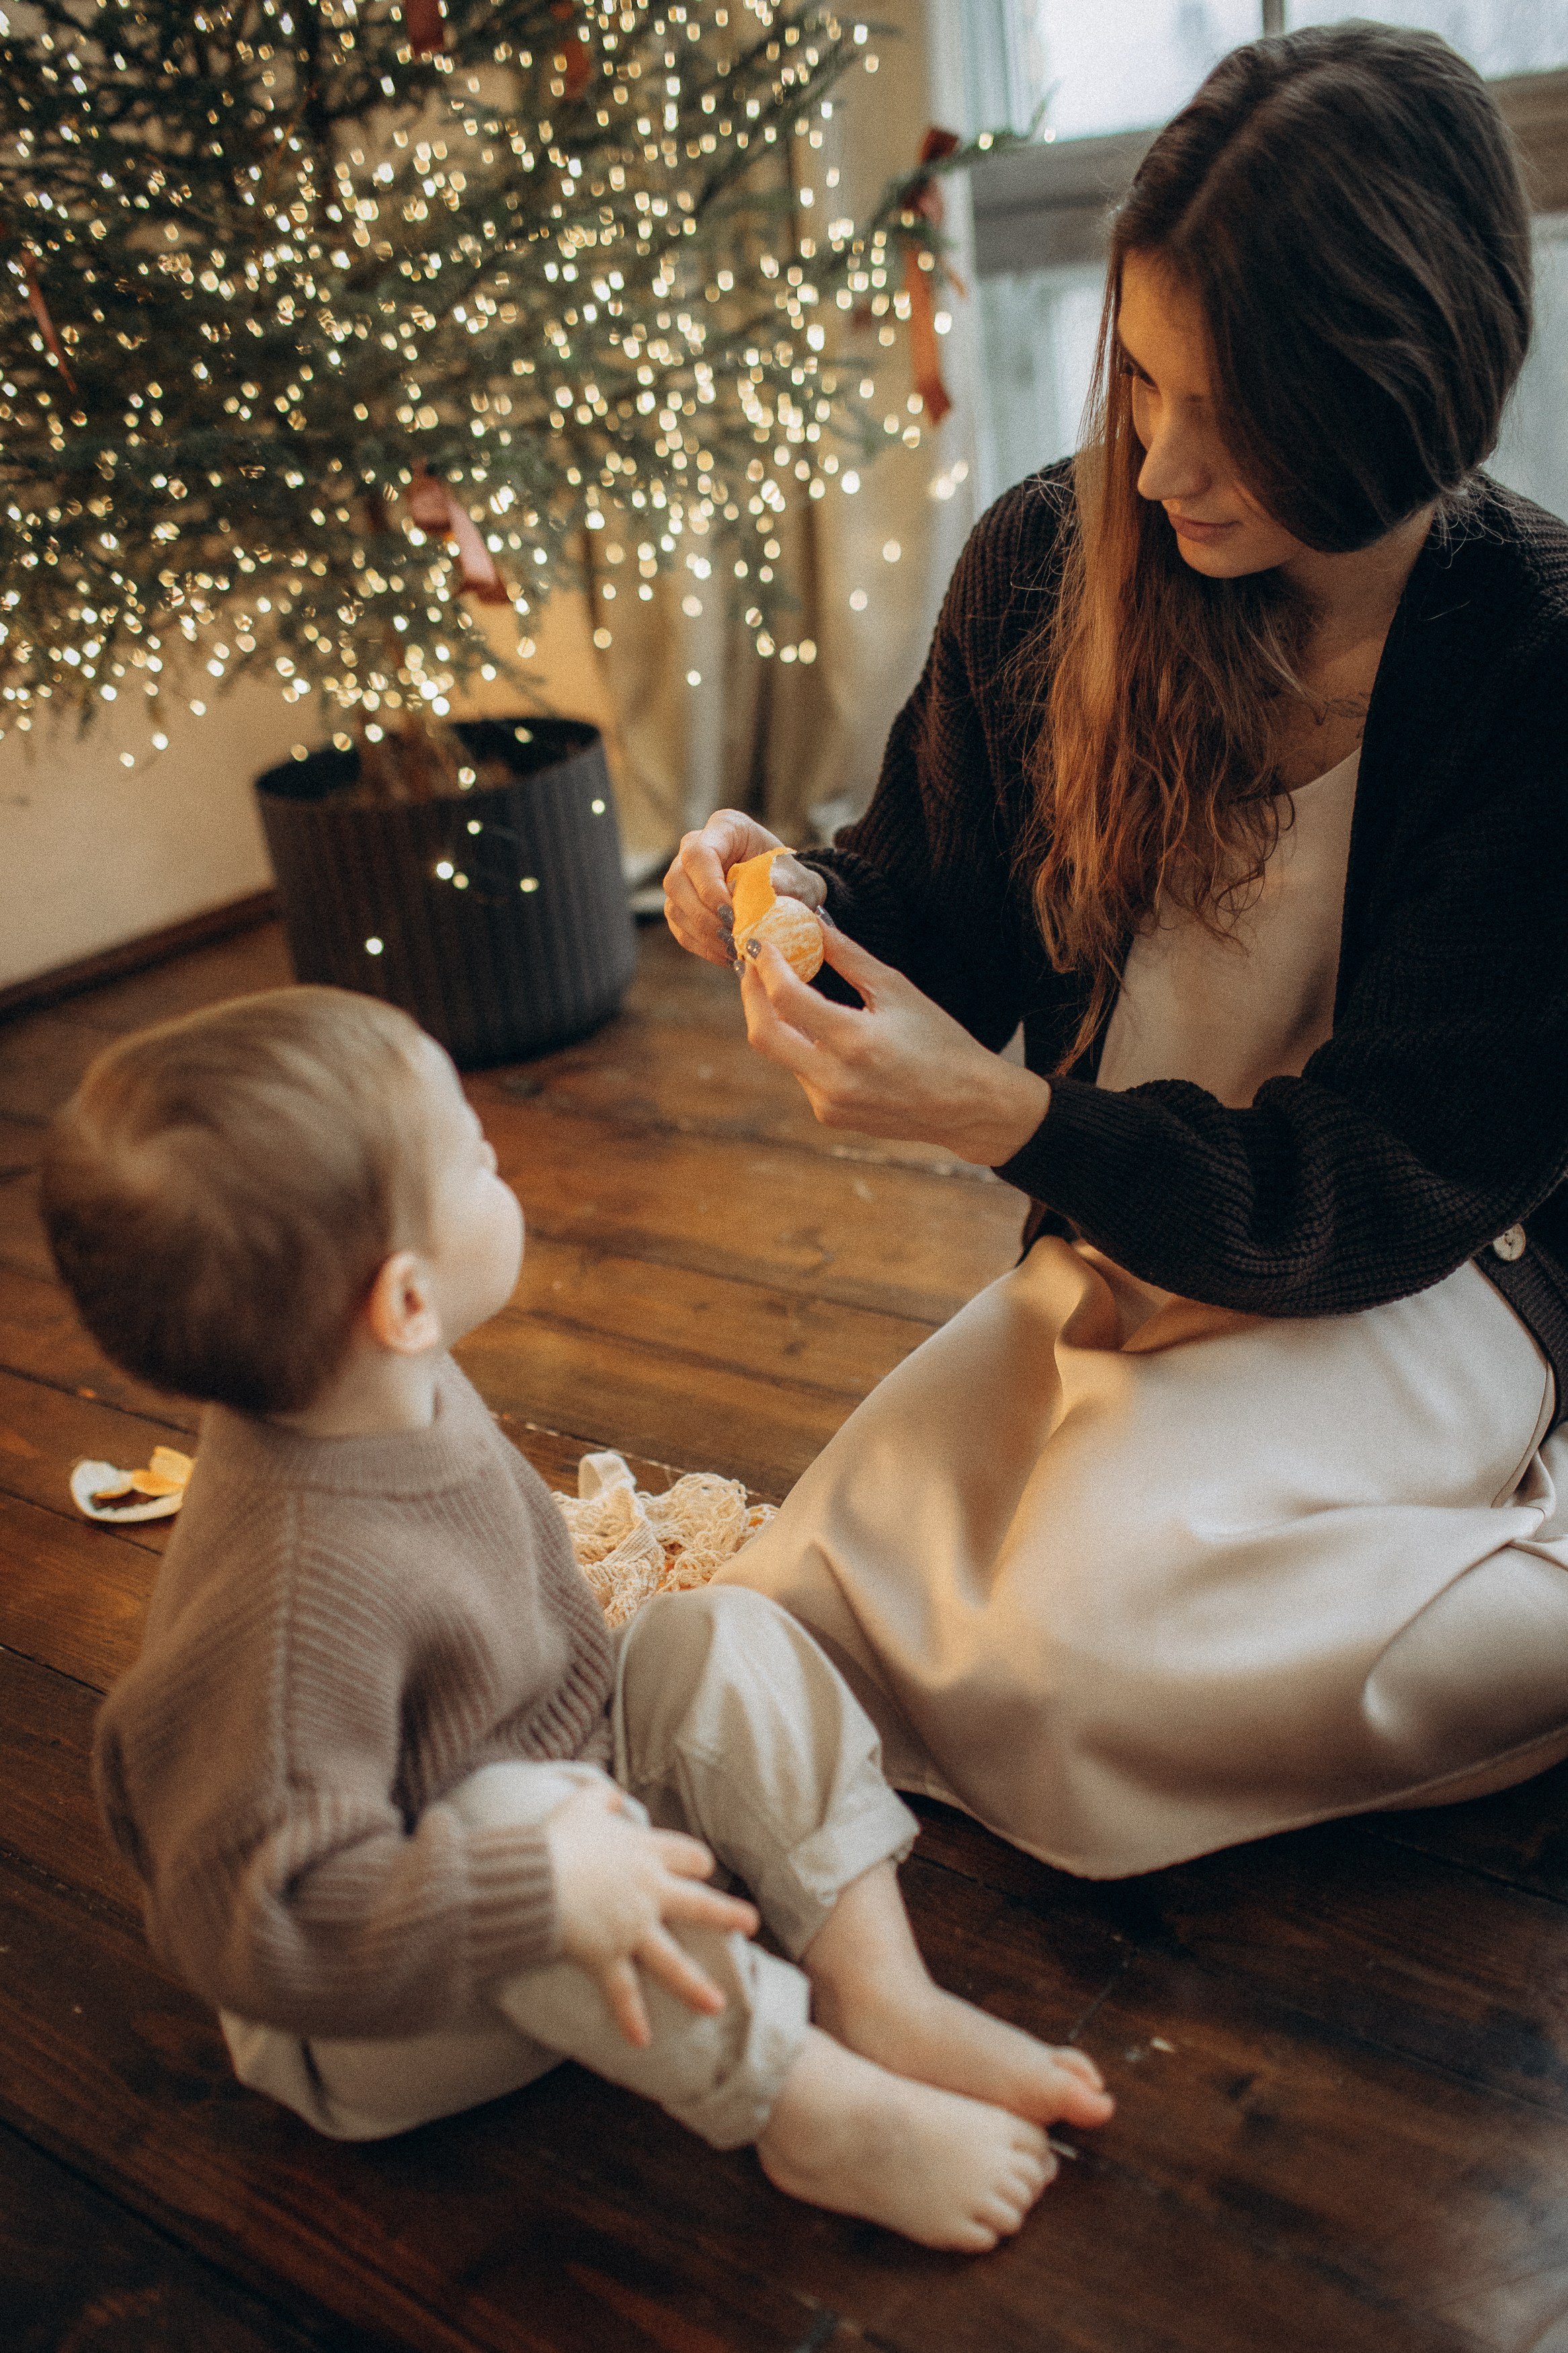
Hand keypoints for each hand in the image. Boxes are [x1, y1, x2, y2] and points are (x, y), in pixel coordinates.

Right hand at [543, 1778, 759, 2045]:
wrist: (533, 1878)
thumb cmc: (557, 1839)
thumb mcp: (581, 1805)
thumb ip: (601, 1798)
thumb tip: (612, 1795)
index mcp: (646, 1854)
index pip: (688, 1856)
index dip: (696, 1862)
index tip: (703, 1869)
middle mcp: (648, 1893)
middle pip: (699, 1904)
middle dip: (727, 1916)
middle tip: (751, 1924)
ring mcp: (632, 1929)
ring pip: (673, 1961)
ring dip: (695, 1985)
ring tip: (717, 2004)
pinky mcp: (608, 1957)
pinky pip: (623, 1993)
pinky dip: (630, 2018)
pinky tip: (642, 2041)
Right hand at [664, 809, 826, 967]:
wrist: (790, 892)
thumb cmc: (792, 879)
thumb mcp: (796, 879)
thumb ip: (776, 885)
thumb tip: (749, 901)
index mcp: (725, 827)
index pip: (698, 855)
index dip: (708, 887)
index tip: (731, 915)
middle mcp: (695, 847)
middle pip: (676, 881)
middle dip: (703, 915)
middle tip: (732, 938)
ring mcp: (684, 877)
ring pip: (674, 907)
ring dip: (704, 935)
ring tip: (735, 950)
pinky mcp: (683, 905)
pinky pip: (681, 929)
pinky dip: (704, 947)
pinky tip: (729, 955)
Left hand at [739, 925, 1050, 1165]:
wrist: (966, 1105)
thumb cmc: (940, 1040)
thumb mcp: (897, 989)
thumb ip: (848, 956)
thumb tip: (810, 922)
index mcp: (856, 1042)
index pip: (786, 998)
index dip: (766, 965)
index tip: (758, 942)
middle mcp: (834, 1079)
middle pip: (762, 1033)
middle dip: (750, 993)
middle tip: (751, 964)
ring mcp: (828, 1103)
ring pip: (780, 1053)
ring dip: (776, 1017)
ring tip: (781, 986)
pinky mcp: (829, 1115)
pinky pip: (799, 1072)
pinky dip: (799, 1043)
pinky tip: (814, 1027)